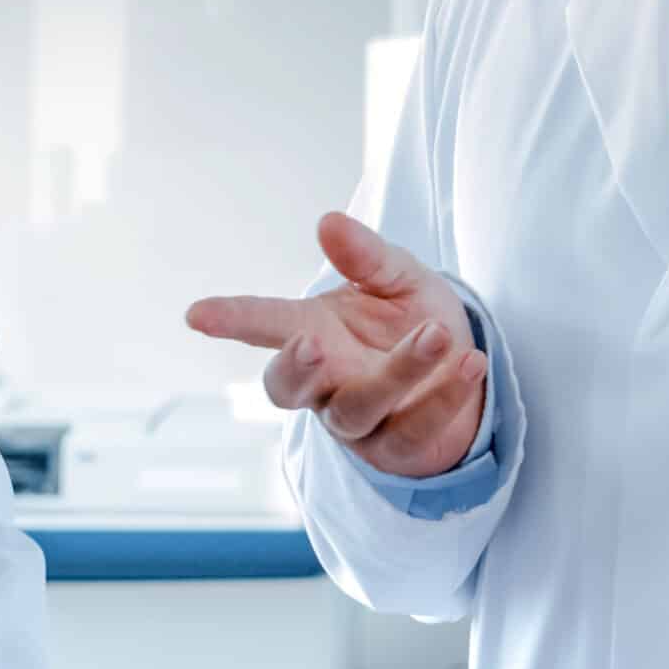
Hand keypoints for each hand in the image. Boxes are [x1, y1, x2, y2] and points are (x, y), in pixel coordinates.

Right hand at [186, 212, 487, 479]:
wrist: (462, 370)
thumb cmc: (413, 318)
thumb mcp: (398, 277)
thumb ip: (366, 255)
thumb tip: (327, 221)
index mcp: (313, 332)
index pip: (265, 324)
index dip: (231, 319)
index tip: (197, 314)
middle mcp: (325, 381)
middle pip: (287, 389)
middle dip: (293, 370)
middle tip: (311, 343)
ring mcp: (356, 420)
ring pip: (357, 409)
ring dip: (397, 371)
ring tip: (436, 333)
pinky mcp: (396, 447)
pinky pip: (411, 431)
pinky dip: (441, 398)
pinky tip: (470, 363)